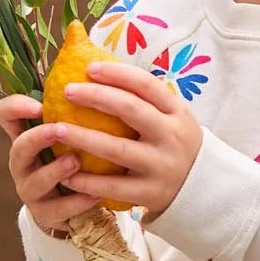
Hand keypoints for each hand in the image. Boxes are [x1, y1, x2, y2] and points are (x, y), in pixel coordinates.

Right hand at [0, 94, 88, 237]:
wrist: (75, 204)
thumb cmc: (74, 157)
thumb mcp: (70, 133)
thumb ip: (76, 109)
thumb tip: (100, 69)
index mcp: (26, 136)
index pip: (5, 115)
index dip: (15, 108)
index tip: (37, 105)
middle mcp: (23, 162)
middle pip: (18, 148)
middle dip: (37, 138)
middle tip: (59, 129)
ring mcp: (31, 189)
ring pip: (34, 182)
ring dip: (55, 170)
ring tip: (76, 161)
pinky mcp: (46, 213)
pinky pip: (59, 209)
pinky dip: (77, 201)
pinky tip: (95, 194)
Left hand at [48, 61, 203, 217]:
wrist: (202, 187)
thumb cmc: (174, 143)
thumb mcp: (172, 117)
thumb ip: (145, 99)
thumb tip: (100, 71)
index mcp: (176, 112)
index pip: (147, 85)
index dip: (117, 73)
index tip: (89, 68)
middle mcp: (171, 136)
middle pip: (131, 110)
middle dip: (97, 97)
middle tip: (68, 91)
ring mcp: (161, 165)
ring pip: (117, 149)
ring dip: (84, 138)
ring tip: (57, 129)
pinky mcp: (150, 192)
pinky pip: (113, 186)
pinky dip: (88, 180)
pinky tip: (67, 174)